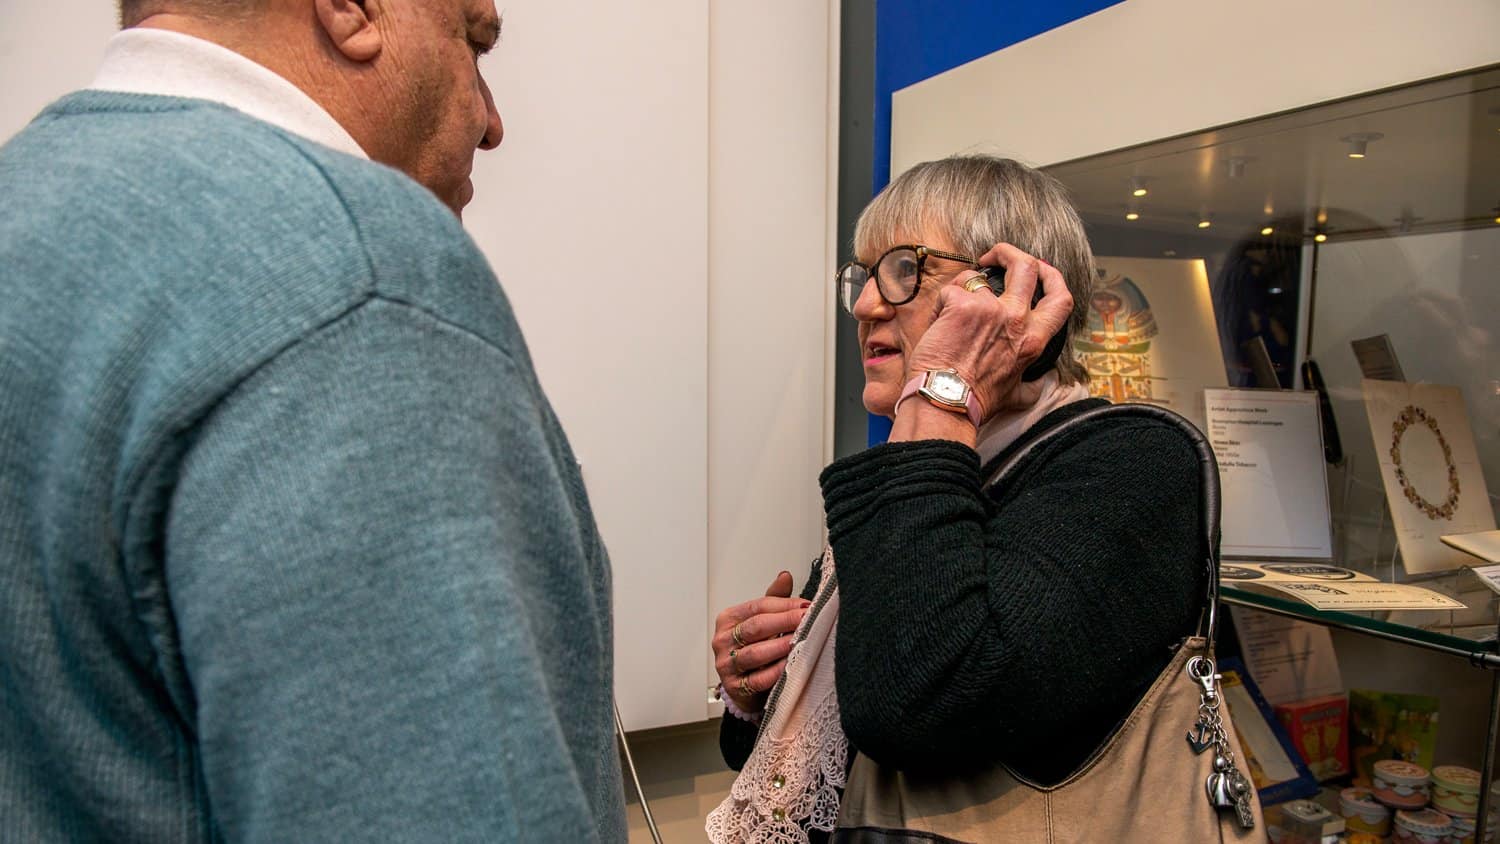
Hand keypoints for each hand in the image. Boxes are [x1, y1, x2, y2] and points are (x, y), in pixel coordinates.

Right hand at [712, 571, 809, 713]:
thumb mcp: (762, 621)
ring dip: (781, 646)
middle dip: (786, 621)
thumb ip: (774, 599)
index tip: (806, 605)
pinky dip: (776, 671)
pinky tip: (790, 664)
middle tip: (808, 619)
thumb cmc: (754, 649)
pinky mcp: (735, 687)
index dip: (784, 605)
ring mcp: (726, 664)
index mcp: (728, 619)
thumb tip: (785, 576)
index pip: (758, 606)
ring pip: (755, 653)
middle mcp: (723, 640)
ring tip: (801, 640)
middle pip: (756, 627)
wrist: (746, 687)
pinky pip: (758, 679)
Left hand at [903, 243, 1073, 419]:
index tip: (1040, 268)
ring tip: (950, 309)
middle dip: (1009, 252)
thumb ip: (1030, 386)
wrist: (944, 400)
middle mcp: (1017, 319)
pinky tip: (937, 325)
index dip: (1053, 275)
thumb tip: (1041, 385)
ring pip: (976, 276)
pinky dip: (940, 304)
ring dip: (962, 287)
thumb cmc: (975, 401)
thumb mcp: (1014, 395)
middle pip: (1027, 266)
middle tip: (992, 257)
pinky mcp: (961, 305)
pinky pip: (950, 290)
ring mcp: (990, 309)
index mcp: (1033, 339)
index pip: (1060, 298)